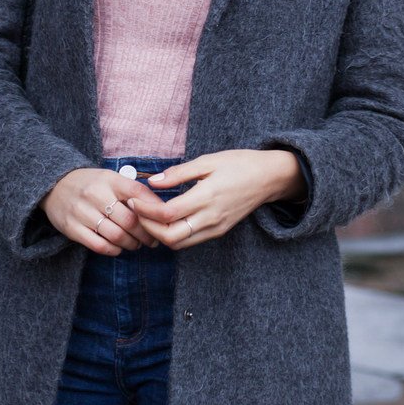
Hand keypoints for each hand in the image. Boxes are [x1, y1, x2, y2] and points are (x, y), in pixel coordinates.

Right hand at [39, 168, 159, 254]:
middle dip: (146, 234)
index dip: (154, 209)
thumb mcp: (110, 178)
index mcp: (109, 179)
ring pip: (116, 235)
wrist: (54, 185)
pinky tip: (118, 248)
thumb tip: (160, 208)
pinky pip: (99, 245)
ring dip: (131, 244)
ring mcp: (82, 212)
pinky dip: (114, 250)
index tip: (162, 221)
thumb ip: (132, 190)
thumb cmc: (91, 184)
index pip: (139, 193)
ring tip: (136, 245)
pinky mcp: (72, 228)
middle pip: (130, 220)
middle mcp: (96, 194)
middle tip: (152, 240)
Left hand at [127, 149, 305, 249]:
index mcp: (207, 196)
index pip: (168, 213)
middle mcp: (211, 217)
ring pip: (179, 244)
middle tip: (136, 210)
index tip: (133, 199)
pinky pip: (190, 241)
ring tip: (148, 215)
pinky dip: (173, 235)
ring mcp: (216, 227)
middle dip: (147, 227)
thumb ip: (178, 173)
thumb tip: (152, 181)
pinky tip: (166, 219)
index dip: (145, 210)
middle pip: (170, 237)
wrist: (269, 178)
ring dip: (159, 234)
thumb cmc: (240, 164)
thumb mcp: (208, 161)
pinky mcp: (219, 231)